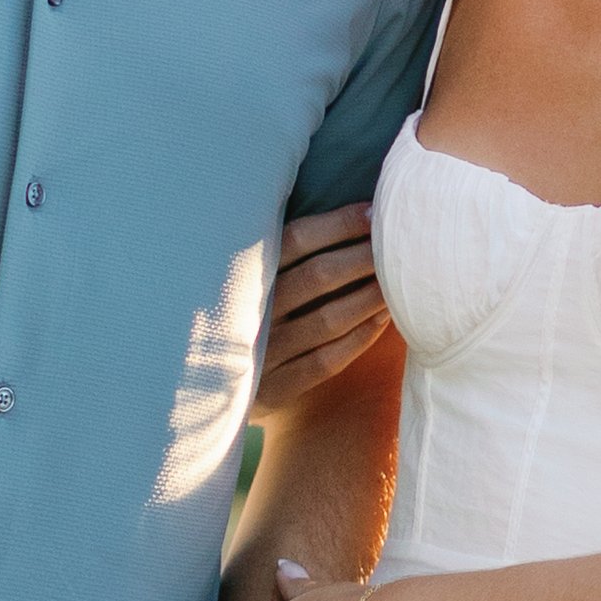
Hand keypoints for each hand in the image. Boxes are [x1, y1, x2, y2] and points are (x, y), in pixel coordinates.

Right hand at [251, 205, 390, 417]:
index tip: (375, 214)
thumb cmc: (243, 315)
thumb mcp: (246, 278)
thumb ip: (279, 250)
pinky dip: (359, 337)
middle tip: (398, 246)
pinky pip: (326, 361)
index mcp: (239, 275)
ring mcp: (260, 354)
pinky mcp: (273, 390)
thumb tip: (349, 210)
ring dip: (369, 297)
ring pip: (327, 320)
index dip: (339, 224)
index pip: (296, 240)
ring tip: (400, 281)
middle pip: (317, 276)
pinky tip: (384, 319)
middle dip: (363, 258)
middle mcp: (248, 312)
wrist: (200, 386)